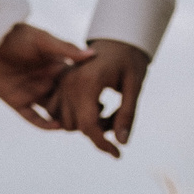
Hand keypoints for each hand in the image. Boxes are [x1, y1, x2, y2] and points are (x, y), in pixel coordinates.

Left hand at [0, 23, 92, 128]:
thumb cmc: (15, 35)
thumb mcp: (43, 41)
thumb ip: (66, 50)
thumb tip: (93, 54)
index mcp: (55, 67)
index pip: (77, 84)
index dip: (90, 92)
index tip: (106, 98)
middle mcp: (46, 82)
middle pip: (68, 102)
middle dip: (82, 111)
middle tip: (99, 120)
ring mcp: (32, 93)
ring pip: (53, 112)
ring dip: (66, 120)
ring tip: (81, 126)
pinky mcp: (17, 102)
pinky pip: (33, 117)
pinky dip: (45, 124)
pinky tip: (58, 127)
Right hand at [54, 39, 150, 158]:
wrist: (117, 39)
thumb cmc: (129, 60)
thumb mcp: (135, 85)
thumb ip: (128, 114)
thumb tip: (121, 143)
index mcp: (88, 83)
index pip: (90, 126)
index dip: (103, 144)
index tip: (117, 155)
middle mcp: (70, 84)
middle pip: (77, 127)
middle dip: (97, 133)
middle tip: (117, 120)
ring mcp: (62, 83)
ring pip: (66, 122)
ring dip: (85, 125)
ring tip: (105, 111)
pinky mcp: (60, 83)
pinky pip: (58, 112)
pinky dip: (73, 117)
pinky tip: (92, 107)